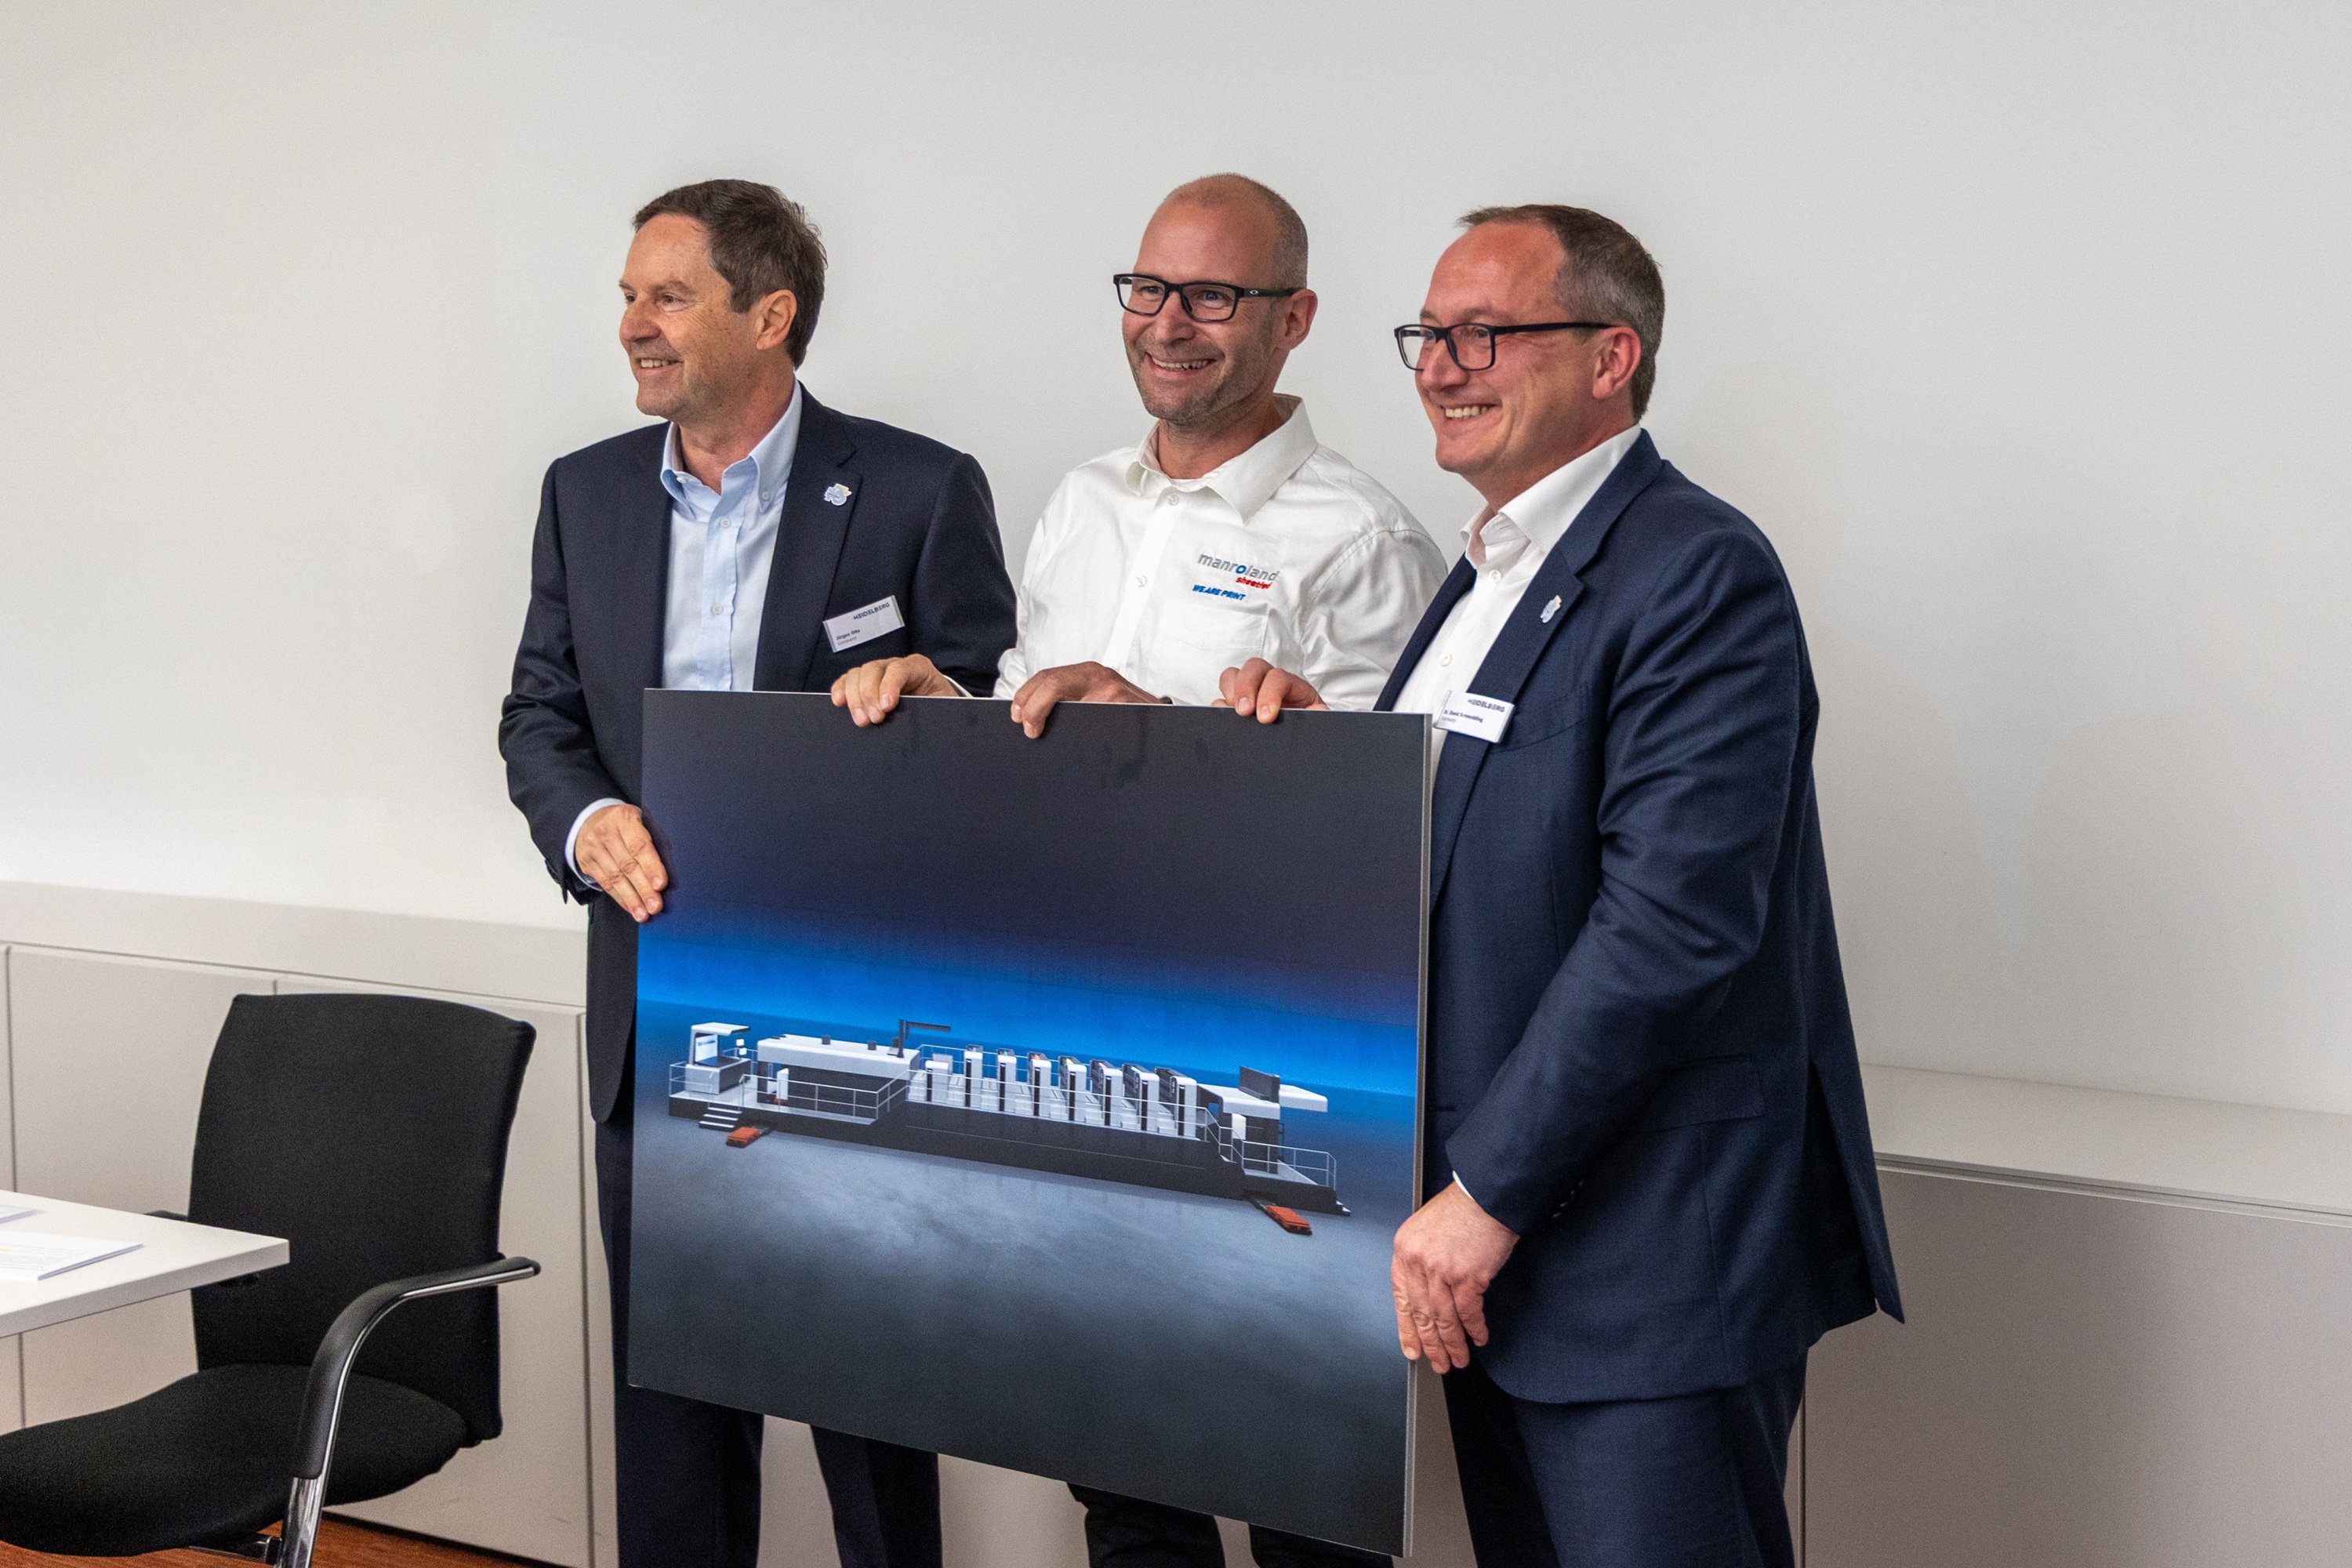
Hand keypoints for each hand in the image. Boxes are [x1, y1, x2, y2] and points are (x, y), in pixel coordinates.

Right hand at [576, 803, 667, 922]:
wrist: (591, 819)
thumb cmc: (626, 824)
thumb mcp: (645, 824)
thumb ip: (659, 846)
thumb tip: (670, 876)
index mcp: (625, 818)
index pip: (639, 845)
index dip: (651, 866)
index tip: (661, 885)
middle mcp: (606, 832)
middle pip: (627, 865)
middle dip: (643, 889)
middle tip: (656, 906)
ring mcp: (593, 848)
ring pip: (614, 878)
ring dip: (631, 899)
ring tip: (644, 914)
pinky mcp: (586, 862)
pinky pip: (605, 884)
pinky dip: (620, 898)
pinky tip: (631, 907)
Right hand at [831, 653, 958, 726]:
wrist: (937, 705)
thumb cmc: (939, 704)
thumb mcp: (942, 704)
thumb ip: (934, 707)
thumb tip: (919, 719)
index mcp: (918, 667)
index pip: (899, 669)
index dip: (890, 686)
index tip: (887, 706)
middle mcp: (895, 665)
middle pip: (873, 670)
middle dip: (869, 695)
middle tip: (874, 719)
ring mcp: (878, 672)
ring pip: (858, 674)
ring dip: (854, 697)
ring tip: (861, 719)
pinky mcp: (865, 682)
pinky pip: (847, 680)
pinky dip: (841, 690)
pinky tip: (839, 702)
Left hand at [1006, 661, 1164, 738]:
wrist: (1161, 724)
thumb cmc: (1123, 714)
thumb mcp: (1097, 698)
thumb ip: (1072, 698)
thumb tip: (1030, 714)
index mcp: (1090, 673)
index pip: (1048, 677)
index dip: (1026, 696)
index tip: (1017, 716)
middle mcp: (1102, 678)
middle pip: (1052, 683)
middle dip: (1031, 707)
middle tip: (1027, 730)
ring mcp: (1116, 695)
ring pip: (1071, 707)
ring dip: (1050, 724)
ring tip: (1039, 734)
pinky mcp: (1127, 714)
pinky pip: (1095, 729)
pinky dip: (1080, 740)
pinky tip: (1077, 749)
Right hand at [1216, 659, 1329, 722]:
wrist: (1303, 748)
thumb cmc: (1310, 731)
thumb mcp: (1320, 725)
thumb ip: (1320, 717)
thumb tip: (1316, 711)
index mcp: (1293, 687)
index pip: (1278, 677)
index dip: (1270, 693)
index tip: (1266, 717)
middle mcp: (1270, 685)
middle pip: (1254, 667)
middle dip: (1246, 687)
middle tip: (1244, 712)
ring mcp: (1251, 694)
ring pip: (1233, 676)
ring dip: (1230, 692)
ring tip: (1233, 714)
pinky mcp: (1236, 708)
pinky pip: (1220, 700)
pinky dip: (1219, 708)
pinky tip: (1224, 722)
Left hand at [1390, 1181, 1518, 1369]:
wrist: (1486, 1194)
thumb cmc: (1461, 1208)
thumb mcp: (1426, 1229)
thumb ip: (1421, 1259)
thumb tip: (1426, 1293)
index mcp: (1404, 1250)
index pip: (1401, 1298)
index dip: (1407, 1328)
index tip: (1411, 1349)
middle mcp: (1418, 1262)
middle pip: (1422, 1314)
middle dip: (1431, 1344)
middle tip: (1438, 1363)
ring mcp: (1441, 1270)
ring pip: (1444, 1318)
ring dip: (1453, 1343)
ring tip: (1459, 1359)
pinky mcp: (1467, 1276)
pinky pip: (1468, 1312)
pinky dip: (1474, 1329)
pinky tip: (1478, 1338)